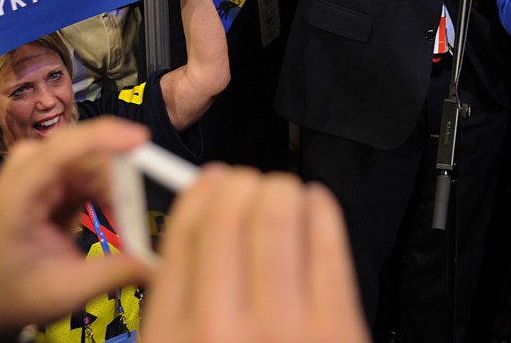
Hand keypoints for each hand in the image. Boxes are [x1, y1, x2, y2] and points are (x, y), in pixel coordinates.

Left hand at [0, 119, 152, 342]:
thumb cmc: (12, 293)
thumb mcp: (65, 291)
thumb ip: (114, 274)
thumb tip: (160, 264)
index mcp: (16, 197)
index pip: (59, 151)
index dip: (102, 138)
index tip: (141, 140)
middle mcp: (24, 172)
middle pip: (84, 153)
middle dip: (121, 178)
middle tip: (141, 216)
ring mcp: (37, 170)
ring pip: (93, 161)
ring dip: (117, 190)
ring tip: (125, 227)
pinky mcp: (50, 176)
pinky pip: (91, 171)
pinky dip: (109, 193)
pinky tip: (115, 218)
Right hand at [141, 168, 368, 342]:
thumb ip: (180, 301)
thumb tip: (199, 219)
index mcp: (173, 337)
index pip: (183, 232)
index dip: (202, 193)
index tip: (214, 183)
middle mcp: (221, 329)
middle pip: (229, 213)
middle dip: (243, 184)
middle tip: (253, 186)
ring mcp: (284, 329)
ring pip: (279, 214)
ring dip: (282, 191)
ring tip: (285, 196)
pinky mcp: (337, 330)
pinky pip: (328, 243)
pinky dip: (321, 210)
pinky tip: (316, 209)